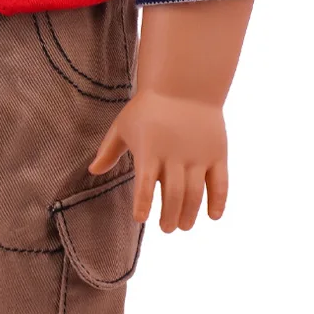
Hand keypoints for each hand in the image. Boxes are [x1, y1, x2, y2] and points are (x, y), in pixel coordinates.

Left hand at [86, 91, 228, 231]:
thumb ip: (109, 150)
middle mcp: (175, 155)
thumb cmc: (149, 107)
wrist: (185, 85)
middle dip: (170, 216)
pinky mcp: (217, 153)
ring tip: (184, 226)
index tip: (141, 219)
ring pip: (196, 193)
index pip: (145, 182)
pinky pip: (221, 183)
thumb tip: (92, 171)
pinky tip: (213, 216)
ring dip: (190, 214)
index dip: (143, 202)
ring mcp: (198, 155)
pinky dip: (219, 201)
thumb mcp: (123, 125)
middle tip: (166, 228)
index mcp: (150, 150)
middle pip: (175, 194)